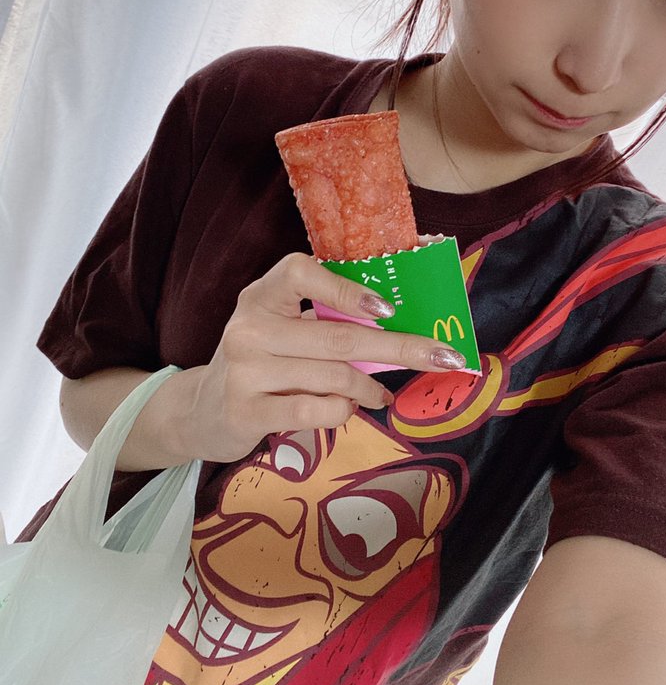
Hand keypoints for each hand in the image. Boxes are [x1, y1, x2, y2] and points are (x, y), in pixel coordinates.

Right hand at [173, 252, 465, 461]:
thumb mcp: (282, 330)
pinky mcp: (246, 412)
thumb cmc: (262, 363)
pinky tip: (346, 409)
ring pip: (332, 377)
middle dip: (400, 347)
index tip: (387, 309)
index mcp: (260, 296)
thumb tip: (403, 326)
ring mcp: (244, 372)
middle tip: (442, 356)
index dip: (345, 288)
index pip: (299, 272)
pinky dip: (342, 411)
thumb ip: (324, 321)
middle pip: (336, 336)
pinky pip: (315, 411)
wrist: (203, 410)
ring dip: (369, 387)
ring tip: (379, 394)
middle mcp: (248, 328)